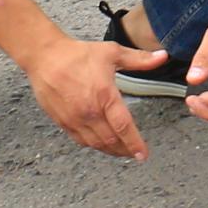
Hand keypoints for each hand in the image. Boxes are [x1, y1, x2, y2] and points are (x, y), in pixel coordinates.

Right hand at [22, 39, 158, 159]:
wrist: (45, 57)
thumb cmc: (78, 54)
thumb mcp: (112, 53)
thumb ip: (139, 59)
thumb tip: (162, 57)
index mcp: (104, 96)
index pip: (123, 127)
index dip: (135, 143)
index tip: (143, 154)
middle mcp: (89, 111)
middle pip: (111, 141)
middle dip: (125, 150)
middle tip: (134, 152)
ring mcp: (74, 119)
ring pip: (96, 144)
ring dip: (110, 150)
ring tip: (121, 151)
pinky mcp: (63, 122)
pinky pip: (81, 140)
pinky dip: (93, 145)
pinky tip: (100, 143)